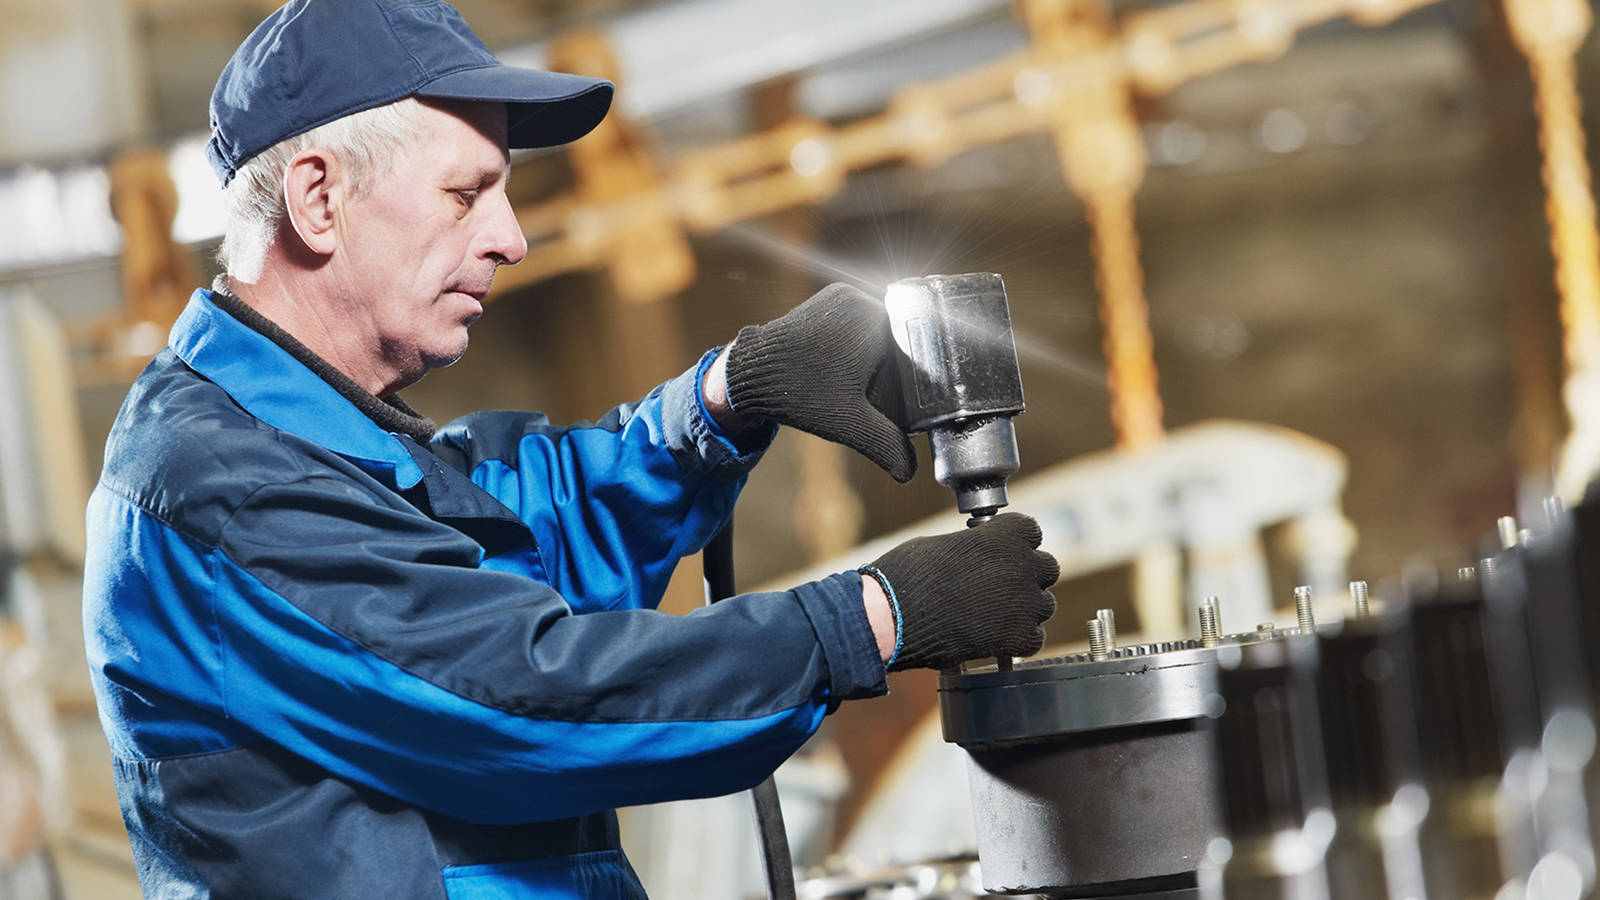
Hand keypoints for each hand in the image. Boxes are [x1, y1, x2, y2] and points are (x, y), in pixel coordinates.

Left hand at [725, 283, 915, 481]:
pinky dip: (858, 344)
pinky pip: (857, 322)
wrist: (750, 373)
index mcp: (877, 320)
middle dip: (890, 371)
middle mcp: (862, 298)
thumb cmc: (800, 393)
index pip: (912, 353)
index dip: (909, 381)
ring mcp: (843, 295)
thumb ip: (887, 445)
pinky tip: (845, 369)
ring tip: (854, 384)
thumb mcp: (851, 424)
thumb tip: (909, 473)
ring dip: (874, 358)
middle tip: (873, 398)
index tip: (895, 402)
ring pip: (877, 332)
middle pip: (895, 341)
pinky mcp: (827, 299)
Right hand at [866, 513, 1058, 670]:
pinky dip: (1018, 640)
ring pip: (1044, 605)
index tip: (1001, 554)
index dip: (1016, 544)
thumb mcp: (944, 543)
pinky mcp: (1019, 637)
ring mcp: (1025, 603)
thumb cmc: (909, 575)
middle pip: (1047, 568)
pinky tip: (995, 638)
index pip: (1031, 531)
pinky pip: (1036, 638)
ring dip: (1024, 609)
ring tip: (992, 615)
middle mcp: (1023, 565)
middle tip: (999, 588)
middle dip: (1026, 577)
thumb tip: (981, 556)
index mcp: (1007, 534)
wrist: (893, 615)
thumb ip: (976, 547)